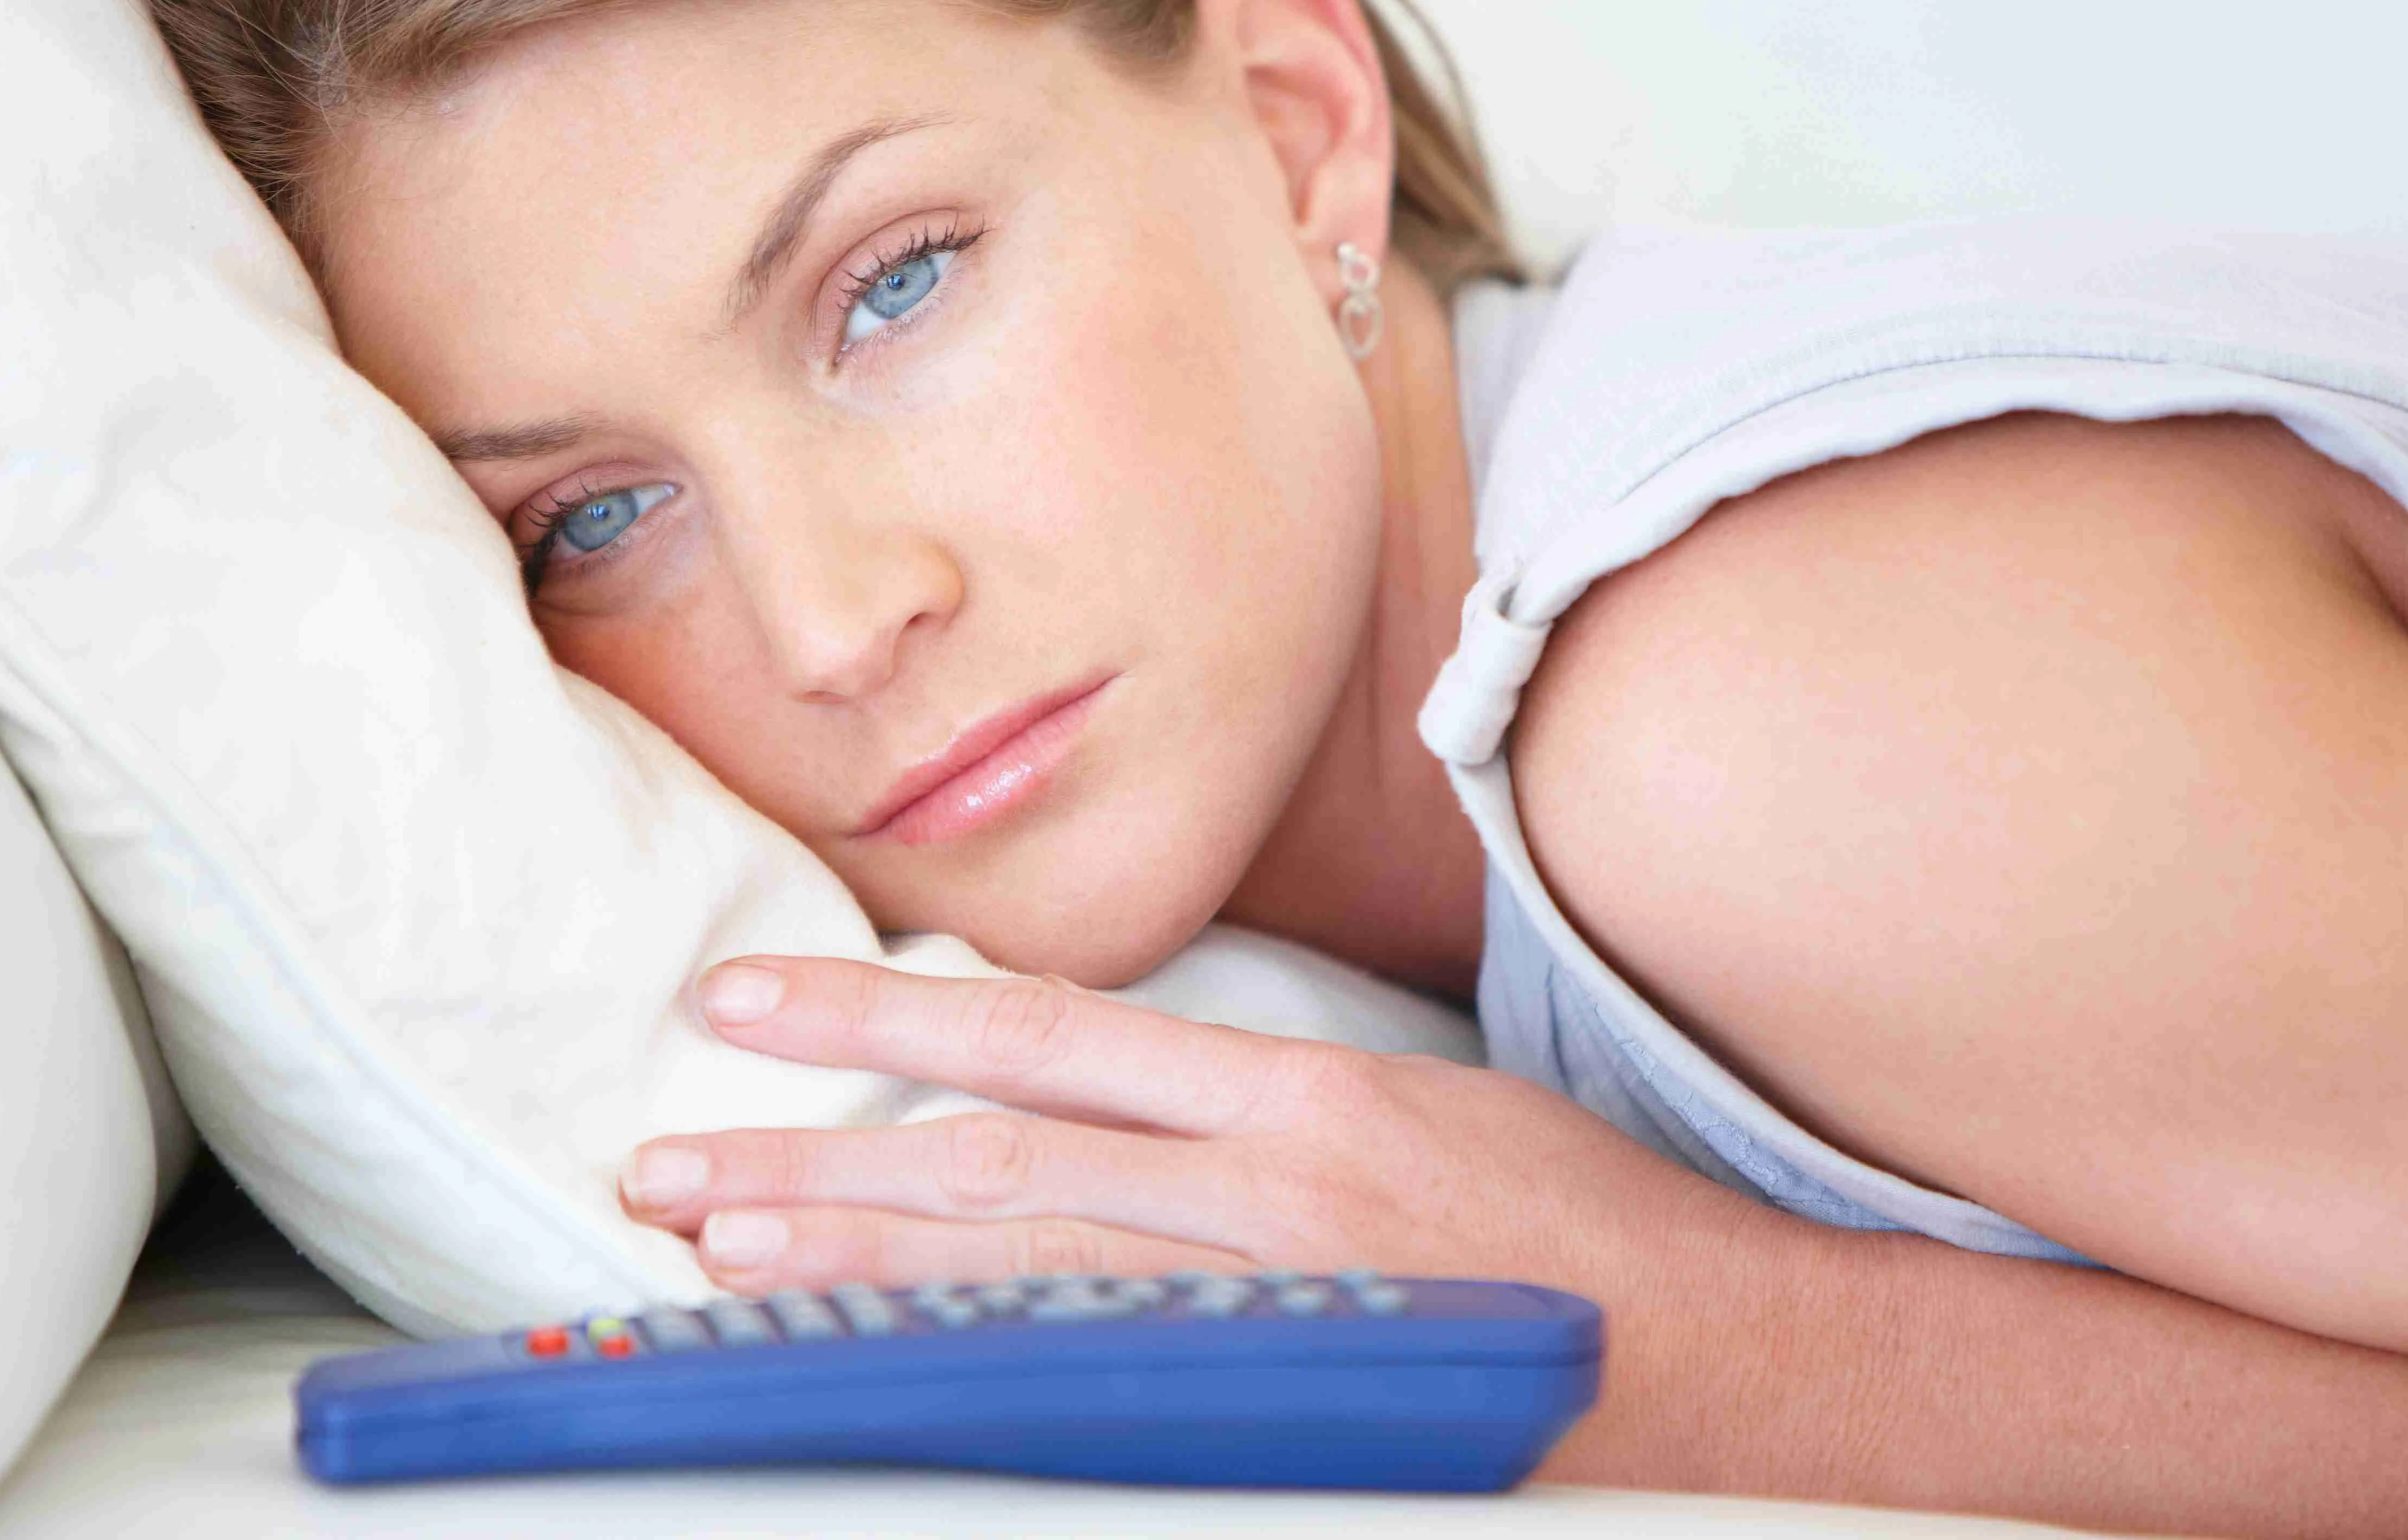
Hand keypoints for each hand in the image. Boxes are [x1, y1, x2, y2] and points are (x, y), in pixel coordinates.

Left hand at [617, 952, 1745, 1313]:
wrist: (1742, 1354)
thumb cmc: (1581, 1227)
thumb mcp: (1426, 1108)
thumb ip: (1257, 1110)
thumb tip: (1100, 1109)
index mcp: (1305, 1096)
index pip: (1044, 1033)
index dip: (880, 1013)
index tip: (746, 1003)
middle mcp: (1274, 1194)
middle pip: (995, 1165)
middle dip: (814, 1168)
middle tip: (665, 1169)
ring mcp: (1283, 1314)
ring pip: (1020, 1280)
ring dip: (854, 1273)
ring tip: (717, 1261)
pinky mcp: (1303, 1404)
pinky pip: (1100, 1384)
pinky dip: (973, 1372)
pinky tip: (879, 1374)